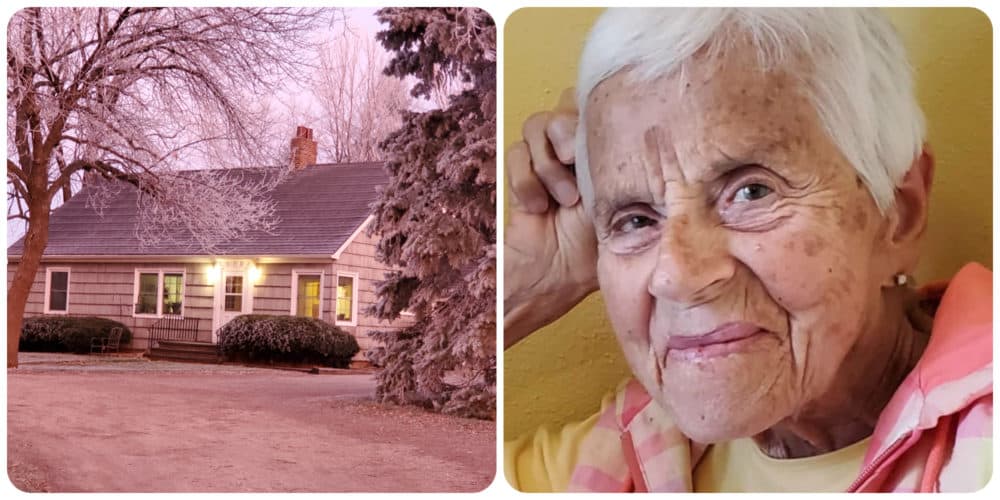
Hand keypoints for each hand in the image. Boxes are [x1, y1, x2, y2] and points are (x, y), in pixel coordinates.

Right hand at [504, 88, 598, 348]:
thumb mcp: (617, 208)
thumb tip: (639, 140)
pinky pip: (516, 152)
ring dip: (549, 163)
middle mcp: (575, 149)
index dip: (596, 112)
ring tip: (562, 199)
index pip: (600, 105)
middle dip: (568, 130)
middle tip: (571, 160)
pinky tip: (538, 208)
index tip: (601, 141)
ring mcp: (544, 159)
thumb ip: (624, 173)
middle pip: (566, 102)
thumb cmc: (592, 252)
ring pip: (538, 124)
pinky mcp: (518, 172)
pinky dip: (526, 180)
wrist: (551, 278)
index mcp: (606, 153)